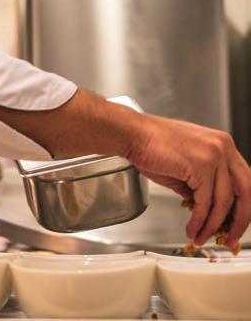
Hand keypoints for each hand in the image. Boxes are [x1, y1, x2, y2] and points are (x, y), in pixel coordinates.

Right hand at [126, 114, 250, 246]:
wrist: (133, 135)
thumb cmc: (151, 145)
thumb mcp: (186, 164)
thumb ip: (202, 184)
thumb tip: (207, 209)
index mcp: (222, 143)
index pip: (244, 180)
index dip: (242, 206)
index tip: (235, 223)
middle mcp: (223, 146)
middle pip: (245, 192)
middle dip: (239, 220)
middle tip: (229, 237)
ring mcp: (214, 155)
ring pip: (224, 201)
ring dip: (213, 225)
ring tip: (202, 237)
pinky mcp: (201, 166)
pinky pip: (205, 202)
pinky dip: (199, 221)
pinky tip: (192, 228)